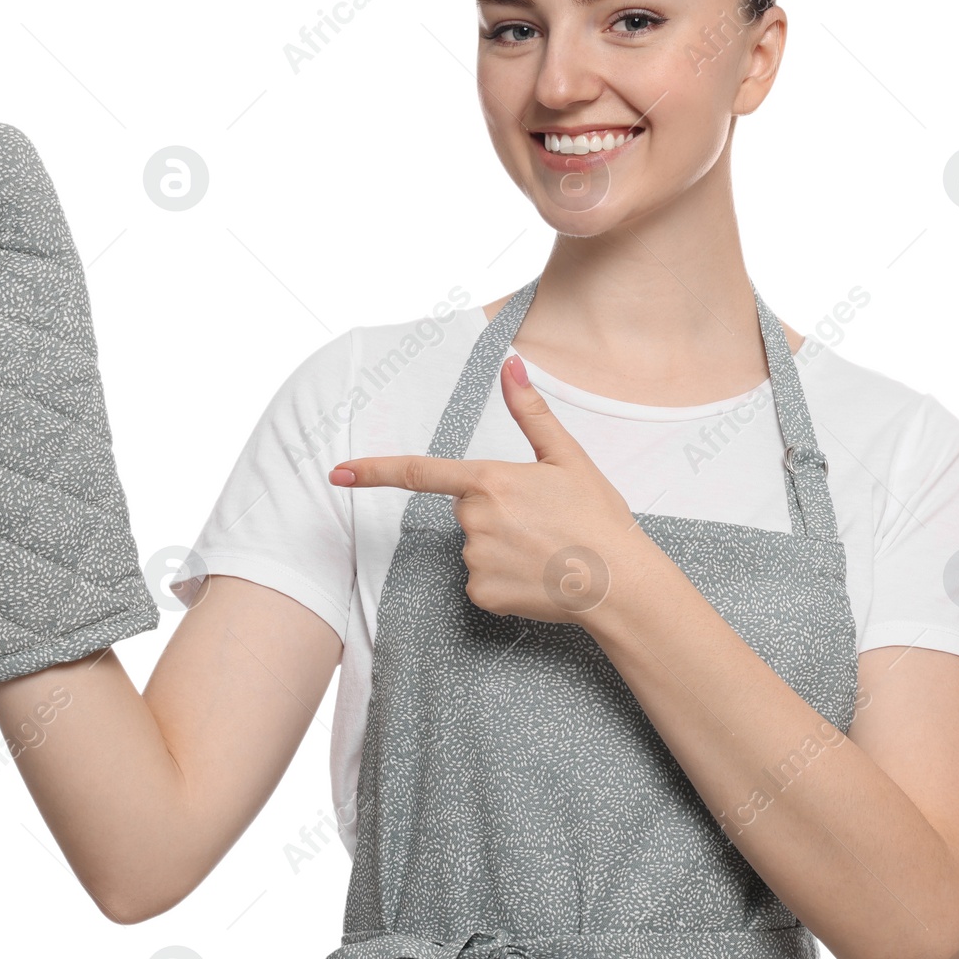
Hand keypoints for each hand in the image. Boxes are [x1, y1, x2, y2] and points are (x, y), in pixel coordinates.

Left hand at [329, 355, 652, 626]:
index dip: (373, 471)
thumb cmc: (598, 518)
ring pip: (476, 547)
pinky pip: (481, 582)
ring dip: (503, 548)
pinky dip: (505, 581)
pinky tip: (536, 577)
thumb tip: (511, 365)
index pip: (419, 472)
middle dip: (496, 514)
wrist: (620, 583)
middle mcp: (475, 519)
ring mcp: (475, 559)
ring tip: (546, 551)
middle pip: (466, 511)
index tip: (338, 473)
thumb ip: (531, 412)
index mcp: (490, 480)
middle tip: (543, 523)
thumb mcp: (568, 458)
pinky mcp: (482, 594)